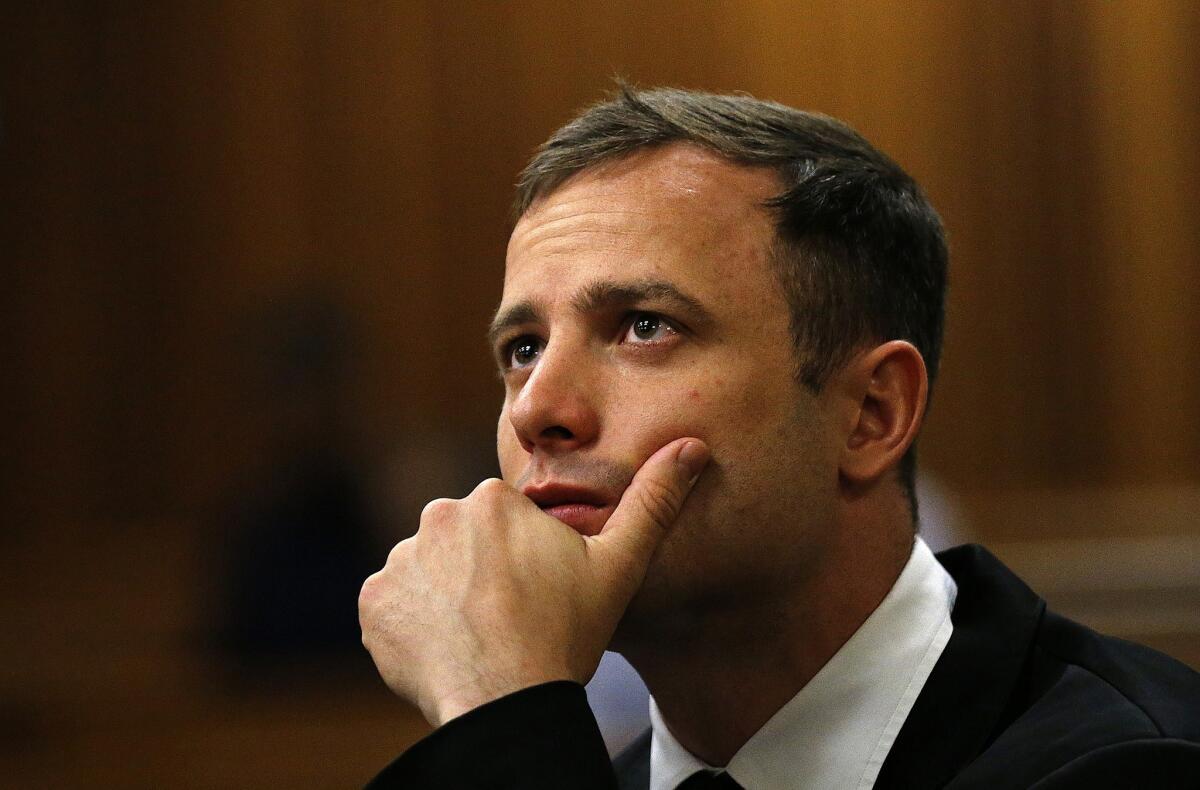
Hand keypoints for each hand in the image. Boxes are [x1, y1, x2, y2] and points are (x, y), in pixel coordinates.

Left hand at [359, 437, 709, 725]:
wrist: (506, 701)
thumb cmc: (565, 634)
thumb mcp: (619, 566)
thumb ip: (652, 501)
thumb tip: (692, 447)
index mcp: (493, 500)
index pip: (505, 524)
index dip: (525, 562)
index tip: (538, 596)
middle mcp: (437, 516)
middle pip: (463, 543)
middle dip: (481, 573)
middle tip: (509, 618)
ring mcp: (399, 560)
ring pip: (428, 573)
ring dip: (446, 598)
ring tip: (479, 637)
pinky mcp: (372, 603)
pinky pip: (394, 605)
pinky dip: (413, 625)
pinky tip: (447, 649)